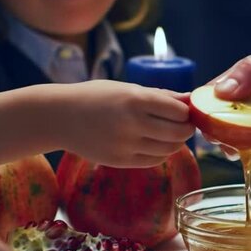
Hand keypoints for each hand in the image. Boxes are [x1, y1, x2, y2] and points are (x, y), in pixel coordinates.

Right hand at [56, 80, 194, 166]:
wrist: (59, 116)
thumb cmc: (97, 97)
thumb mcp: (127, 88)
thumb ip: (161, 95)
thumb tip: (191, 99)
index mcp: (135, 100)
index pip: (178, 111)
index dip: (186, 113)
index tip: (184, 111)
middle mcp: (131, 123)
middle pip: (178, 133)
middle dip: (186, 129)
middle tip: (183, 125)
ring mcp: (125, 145)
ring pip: (169, 149)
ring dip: (176, 143)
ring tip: (170, 134)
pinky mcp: (120, 161)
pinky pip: (154, 161)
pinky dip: (161, 153)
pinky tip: (156, 144)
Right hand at [212, 42, 250, 161]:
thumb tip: (220, 91)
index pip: (224, 86)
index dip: (208, 97)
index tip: (193, 107)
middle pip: (227, 116)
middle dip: (215, 124)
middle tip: (207, 131)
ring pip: (240, 138)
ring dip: (230, 142)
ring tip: (227, 144)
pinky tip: (250, 153)